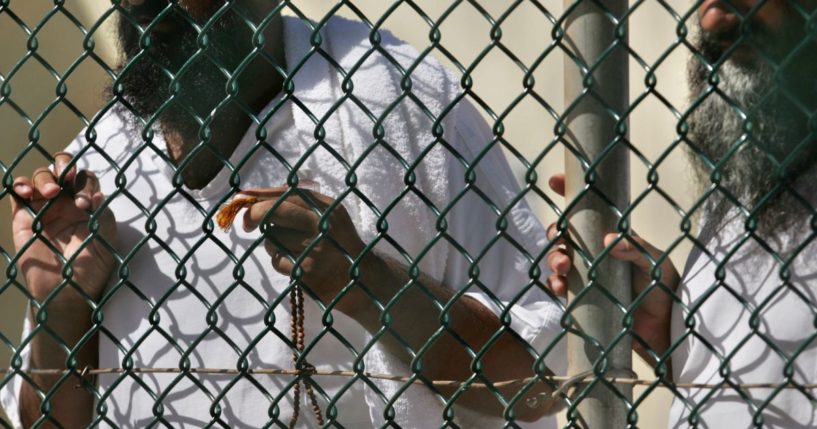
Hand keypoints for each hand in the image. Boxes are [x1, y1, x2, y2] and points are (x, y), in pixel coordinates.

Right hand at [10, 153, 116, 304]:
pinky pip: (18, 193)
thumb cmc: (91, 269)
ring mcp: (45, 207)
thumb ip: (103, 218)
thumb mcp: (106, 243)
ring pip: (41, 176)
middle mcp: (67, 201)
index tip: (86, 204)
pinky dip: (19, 185)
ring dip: (44, 177)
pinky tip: (26, 192)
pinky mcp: (24, 217)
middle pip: (63, 168)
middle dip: (64, 166)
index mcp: (89, 204)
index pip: (86, 179)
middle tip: (66, 181)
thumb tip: (98, 195)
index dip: (86, 184)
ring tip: (50, 192)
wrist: (67, 293)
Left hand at [241, 187, 366, 312]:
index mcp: (328, 207)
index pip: (288, 194)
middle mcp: (323, 224)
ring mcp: (315, 249)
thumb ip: (297, 203)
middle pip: (276, 211)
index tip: (242, 199)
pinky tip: (297, 265)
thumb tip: (250, 194)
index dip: (261, 195)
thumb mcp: (328, 216)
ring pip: (272, 239)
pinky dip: (280, 262)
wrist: (363, 279)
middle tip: (246, 224)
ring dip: (273, 245)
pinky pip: (277, 260)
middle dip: (254, 214)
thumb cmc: (337, 243)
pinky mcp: (308, 271)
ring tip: (293, 249)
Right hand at [545, 174, 679, 358]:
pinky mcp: (581, 298)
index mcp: (613, 237)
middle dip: (556, 232)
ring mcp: (586, 275)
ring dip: (554, 258)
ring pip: (558, 258)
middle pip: (565, 234)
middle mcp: (596, 252)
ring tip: (562, 267)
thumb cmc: (665, 290)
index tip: (556, 180)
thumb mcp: (656, 262)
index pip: (590, 209)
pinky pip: (559, 286)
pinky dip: (555, 284)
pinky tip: (560, 288)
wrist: (665, 331)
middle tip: (559, 237)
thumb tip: (607, 240)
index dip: (571, 192)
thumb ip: (635, 248)